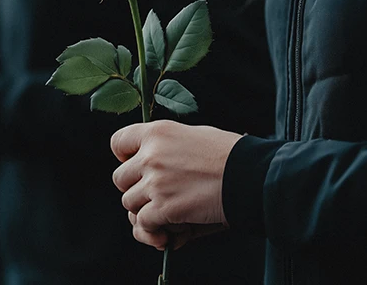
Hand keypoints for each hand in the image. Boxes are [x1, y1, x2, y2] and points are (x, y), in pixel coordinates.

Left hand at [111, 120, 242, 249]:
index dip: (124, 157)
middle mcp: (150, 155)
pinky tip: (167, 234)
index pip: (118, 142)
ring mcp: (155, 182)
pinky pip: (143, 224)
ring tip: (164, 215)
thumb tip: (151, 167)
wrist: (248, 175)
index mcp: (157, 132)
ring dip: (144, 212)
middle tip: (155, 196)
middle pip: (120, 178)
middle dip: (135, 189)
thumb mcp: (193, 135)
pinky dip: (153, 232)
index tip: (136, 166)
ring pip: (129, 203)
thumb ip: (167, 147)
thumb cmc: (228, 155)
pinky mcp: (164, 207)